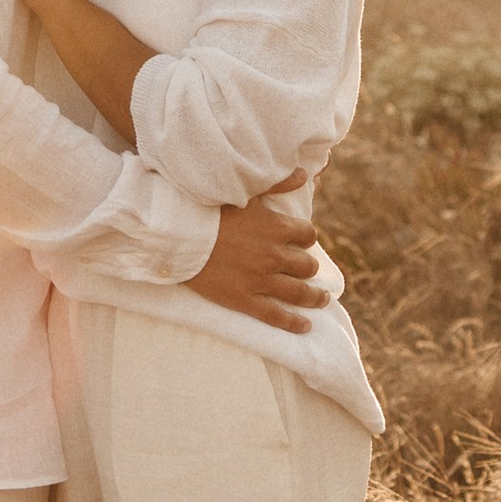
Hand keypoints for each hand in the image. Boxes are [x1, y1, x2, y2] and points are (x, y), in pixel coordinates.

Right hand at [189, 181, 328, 333]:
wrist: (178, 235)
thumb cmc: (209, 210)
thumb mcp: (246, 192)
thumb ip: (277, 183)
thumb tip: (303, 174)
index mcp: (275, 228)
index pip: (307, 235)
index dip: (305, 238)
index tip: (301, 241)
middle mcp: (273, 256)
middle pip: (307, 265)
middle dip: (308, 266)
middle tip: (306, 269)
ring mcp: (260, 280)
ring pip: (299, 293)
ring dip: (315, 297)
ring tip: (322, 299)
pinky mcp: (244, 300)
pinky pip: (276, 315)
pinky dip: (294, 323)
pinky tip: (305, 326)